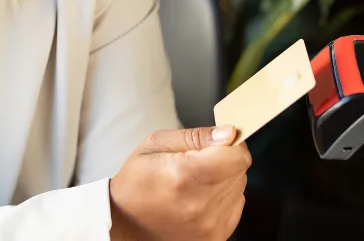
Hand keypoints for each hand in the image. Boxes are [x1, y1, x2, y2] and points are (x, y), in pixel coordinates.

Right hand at [108, 126, 250, 240]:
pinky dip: (222, 200)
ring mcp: (208, 225)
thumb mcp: (157, 144)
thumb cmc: (136, 181)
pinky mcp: (214, 237)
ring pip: (239, 189)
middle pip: (239, 172)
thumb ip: (197, 135)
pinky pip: (235, 208)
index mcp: (185, 175)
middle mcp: (200, 204)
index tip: (218, 144)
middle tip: (197, 165)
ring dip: (223, 181)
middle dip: (224, 162)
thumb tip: (228, 133)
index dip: (230, 145)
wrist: (125, 221)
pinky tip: (199, 198)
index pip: (237, 156)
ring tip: (195, 184)